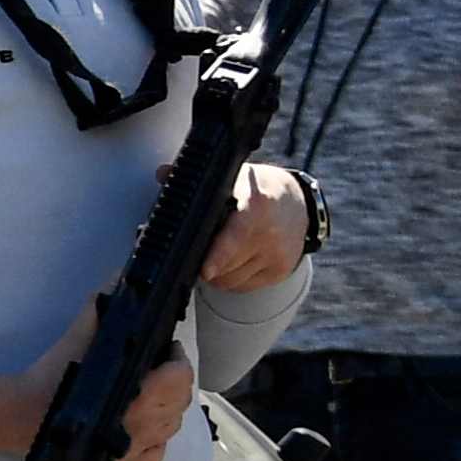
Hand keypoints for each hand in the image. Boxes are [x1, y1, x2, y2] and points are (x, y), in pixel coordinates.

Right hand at [0, 305, 192, 460]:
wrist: (17, 413)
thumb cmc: (49, 375)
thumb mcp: (76, 335)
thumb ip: (100, 308)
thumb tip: (119, 278)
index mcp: (133, 392)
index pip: (179, 378)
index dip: (177, 360)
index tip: (166, 348)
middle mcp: (138, 423)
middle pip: (180, 402)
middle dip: (175, 381)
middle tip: (159, 367)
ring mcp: (131, 447)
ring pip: (171, 428)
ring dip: (167, 409)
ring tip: (150, 394)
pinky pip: (155, 455)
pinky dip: (155, 441)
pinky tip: (143, 427)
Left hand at [204, 164, 314, 289]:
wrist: (298, 203)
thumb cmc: (259, 190)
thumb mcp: (233, 177)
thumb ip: (198, 181)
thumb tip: (163, 173)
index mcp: (256, 205)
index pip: (236, 236)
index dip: (218, 255)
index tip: (205, 270)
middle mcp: (269, 232)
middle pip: (226, 264)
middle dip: (205, 260)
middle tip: (200, 245)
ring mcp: (277, 254)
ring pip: (230, 280)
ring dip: (216, 272)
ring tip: (216, 252)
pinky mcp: (280, 271)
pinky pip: (242, 286)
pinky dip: (231, 279)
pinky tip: (233, 260)